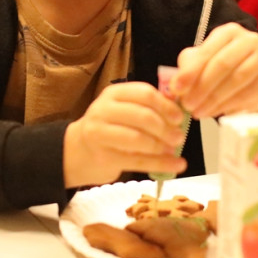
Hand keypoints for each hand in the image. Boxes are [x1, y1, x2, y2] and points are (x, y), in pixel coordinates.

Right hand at [64, 82, 186, 188]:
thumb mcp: (123, 110)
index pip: (144, 93)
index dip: (166, 105)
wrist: (78, 151)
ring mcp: (100, 133)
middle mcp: (104, 110)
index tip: (179, 117)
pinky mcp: (104, 157)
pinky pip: (138, 161)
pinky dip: (161, 164)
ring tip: (174, 150)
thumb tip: (179, 110)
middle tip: (179, 137)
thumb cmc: (109, 128)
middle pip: (142, 116)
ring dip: (161, 146)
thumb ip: (147, 107)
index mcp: (113, 94)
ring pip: (138, 139)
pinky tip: (176, 165)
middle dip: (165, 128)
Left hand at [170, 22, 257, 117]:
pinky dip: (226, 107)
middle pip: (223, 65)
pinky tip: (212, 113)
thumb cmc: (218, 63)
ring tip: (197, 112)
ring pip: (236, 82)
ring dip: (213, 100)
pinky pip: (246, 96)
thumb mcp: (202, 59)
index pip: (208, 52)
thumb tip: (176, 86)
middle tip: (187, 104)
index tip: (176, 89)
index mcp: (229, 31)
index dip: (190, 71)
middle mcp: (250, 41)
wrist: (250, 71)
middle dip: (202, 87)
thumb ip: (189, 67)